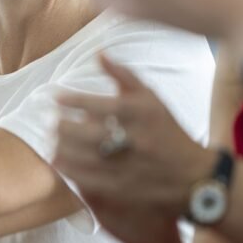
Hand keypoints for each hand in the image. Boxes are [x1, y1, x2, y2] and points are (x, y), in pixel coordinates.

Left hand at [53, 54, 213, 242]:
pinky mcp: (124, 188)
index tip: (55, 97)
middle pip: (90, 132)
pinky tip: (57, 161)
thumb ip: (123, 75)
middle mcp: (135, 139)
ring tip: (49, 139)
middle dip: (64, 126)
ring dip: (63, 147)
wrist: (194, 175)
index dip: (74, 100)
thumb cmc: (167, 130)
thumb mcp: (151, 98)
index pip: (102, 105)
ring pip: (87, 157)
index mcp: (141, 114)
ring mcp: (129, 166)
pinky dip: (70, 170)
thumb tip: (98, 54)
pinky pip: (90, 179)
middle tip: (49, 120)